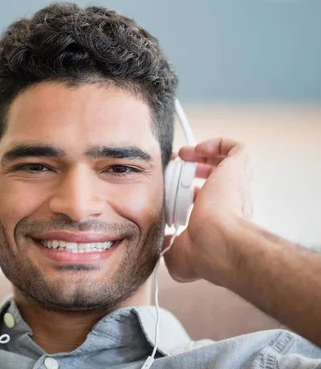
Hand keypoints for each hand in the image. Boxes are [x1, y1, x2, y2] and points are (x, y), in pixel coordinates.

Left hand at [163, 137, 252, 283]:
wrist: (218, 241)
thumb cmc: (204, 253)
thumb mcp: (177, 256)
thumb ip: (168, 248)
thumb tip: (162, 244)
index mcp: (221, 223)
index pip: (210, 204)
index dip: (190, 193)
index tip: (171, 190)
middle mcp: (233, 204)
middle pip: (217, 181)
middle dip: (196, 171)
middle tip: (177, 168)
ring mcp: (237, 187)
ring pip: (228, 163)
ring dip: (204, 155)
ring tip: (185, 154)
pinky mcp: (238, 169)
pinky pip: (235, 148)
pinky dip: (217, 144)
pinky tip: (198, 149)